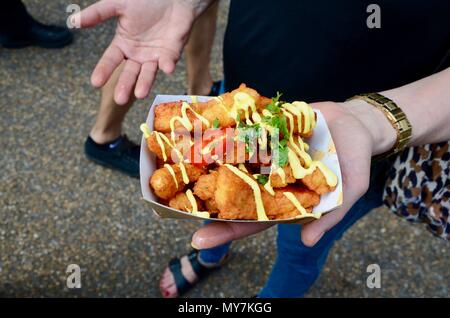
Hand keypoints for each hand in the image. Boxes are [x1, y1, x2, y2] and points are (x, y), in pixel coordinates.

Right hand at [74, 0, 208, 103]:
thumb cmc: (145, 1)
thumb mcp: (119, 5)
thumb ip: (98, 13)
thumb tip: (73, 21)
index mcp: (123, 45)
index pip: (110, 61)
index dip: (103, 71)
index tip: (95, 83)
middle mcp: (138, 55)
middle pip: (129, 73)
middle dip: (124, 86)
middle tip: (119, 99)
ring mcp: (155, 56)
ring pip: (148, 73)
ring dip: (144, 83)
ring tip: (140, 94)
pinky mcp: (172, 53)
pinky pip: (169, 61)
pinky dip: (167, 65)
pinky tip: (166, 68)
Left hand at [191, 101, 395, 247]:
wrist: (355, 123)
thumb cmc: (353, 162)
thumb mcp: (349, 190)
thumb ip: (329, 215)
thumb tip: (308, 242)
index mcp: (281, 200)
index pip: (250, 221)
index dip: (225, 231)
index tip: (198, 240)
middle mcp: (265, 179)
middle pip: (230, 194)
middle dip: (204, 200)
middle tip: (172, 205)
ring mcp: (262, 154)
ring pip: (229, 161)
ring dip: (204, 163)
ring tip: (173, 165)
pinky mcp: (263, 130)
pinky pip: (239, 130)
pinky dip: (222, 129)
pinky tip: (198, 127)